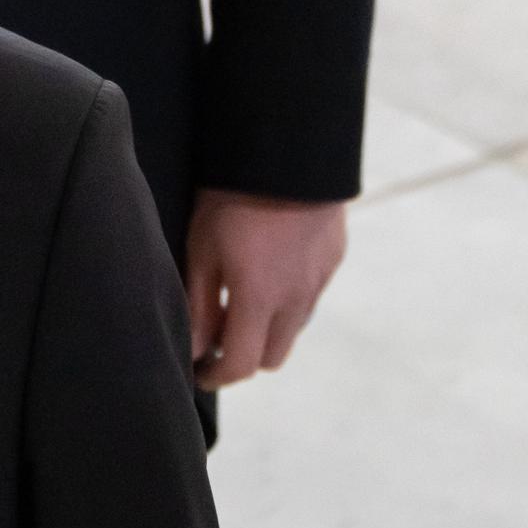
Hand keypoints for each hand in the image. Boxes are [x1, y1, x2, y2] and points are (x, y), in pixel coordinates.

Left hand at [185, 190, 347, 387]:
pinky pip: (309, 297)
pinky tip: (270, 269)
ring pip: (293, 328)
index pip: (242, 365)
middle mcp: (296, 299)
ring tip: (242, 299)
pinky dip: (288, 299)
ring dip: (268, 328)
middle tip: (218, 335)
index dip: (216, 376)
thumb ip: (200, 303)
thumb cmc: (233, 195)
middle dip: (244, 356)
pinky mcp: (333, 260)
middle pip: (272, 356)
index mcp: (259, 299)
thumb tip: (195, 349)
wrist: (289, 150)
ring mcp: (319, 281)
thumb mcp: (203, 246)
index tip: (198, 372)